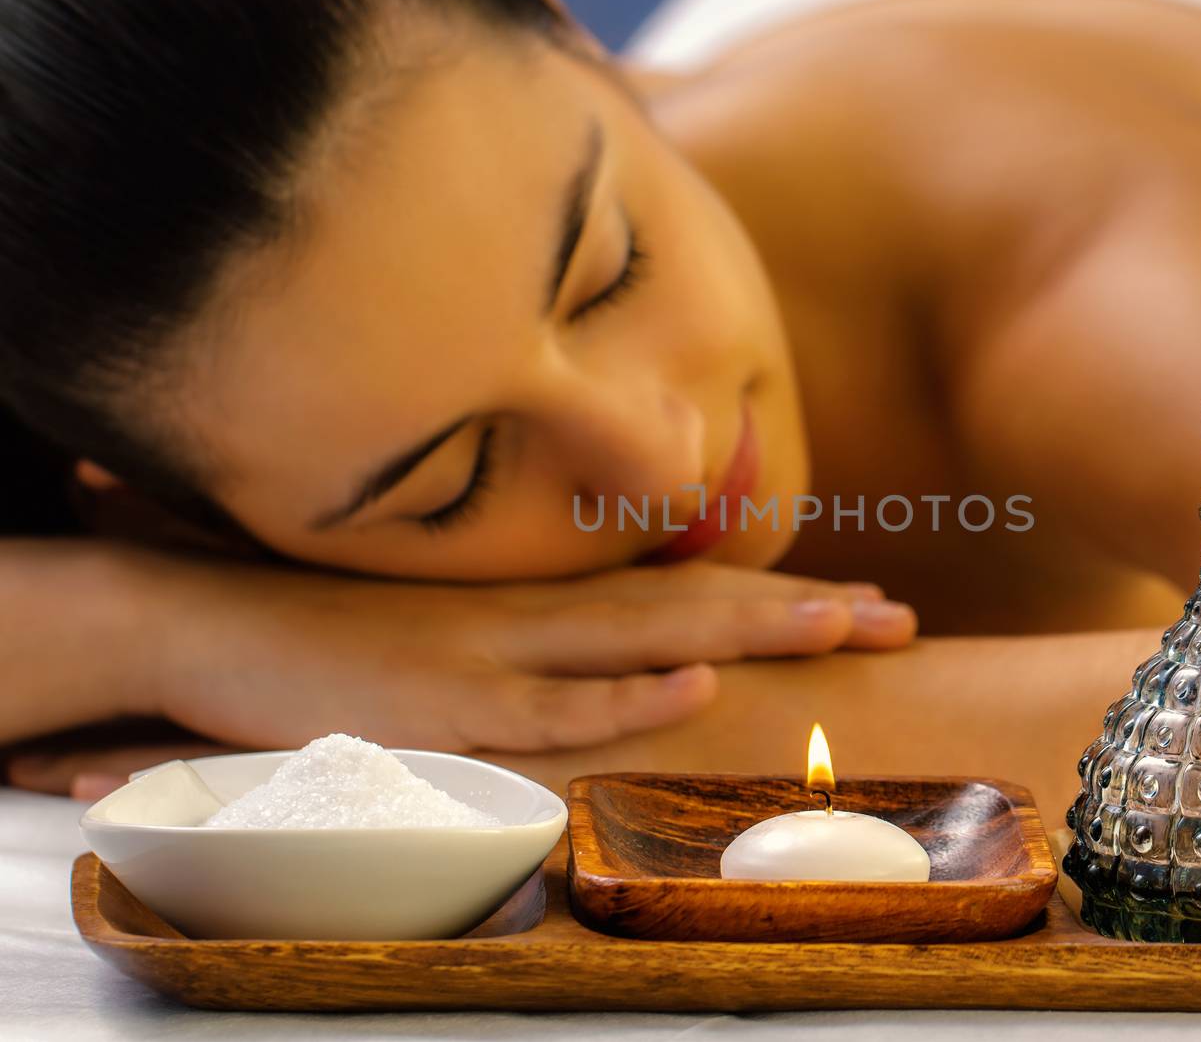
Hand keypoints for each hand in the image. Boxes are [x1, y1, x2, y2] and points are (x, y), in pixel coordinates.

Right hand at [4, 552, 913, 794]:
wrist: (204, 617)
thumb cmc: (330, 631)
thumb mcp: (445, 631)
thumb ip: (525, 644)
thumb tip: (606, 660)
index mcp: (539, 601)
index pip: (681, 593)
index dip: (774, 597)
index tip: (863, 603)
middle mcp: (534, 614)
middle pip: (692, 604)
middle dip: (800, 608)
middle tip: (899, 616)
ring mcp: (494, 652)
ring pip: (646, 637)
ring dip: (750, 629)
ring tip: (847, 622)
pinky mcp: (444, 702)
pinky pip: (550, 704)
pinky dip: (625, 694)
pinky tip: (694, 685)